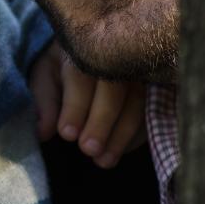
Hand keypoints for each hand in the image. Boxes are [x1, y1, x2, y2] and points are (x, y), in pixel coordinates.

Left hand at [32, 47, 147, 167]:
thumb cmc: (67, 62)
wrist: (97, 43)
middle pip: (115, 89)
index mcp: (83, 45)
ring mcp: (144, 67)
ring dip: (122, 134)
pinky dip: (139, 134)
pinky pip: (156, 110)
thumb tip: (43, 133)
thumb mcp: (46, 74)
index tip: (67, 135)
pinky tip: (122, 151)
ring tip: (104, 161)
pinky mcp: (161, 83)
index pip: (81, 76)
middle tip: (88, 150)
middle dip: (101, 122)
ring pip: (139, 102)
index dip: (75, 107)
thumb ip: (45, 101)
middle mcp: (118, 52)